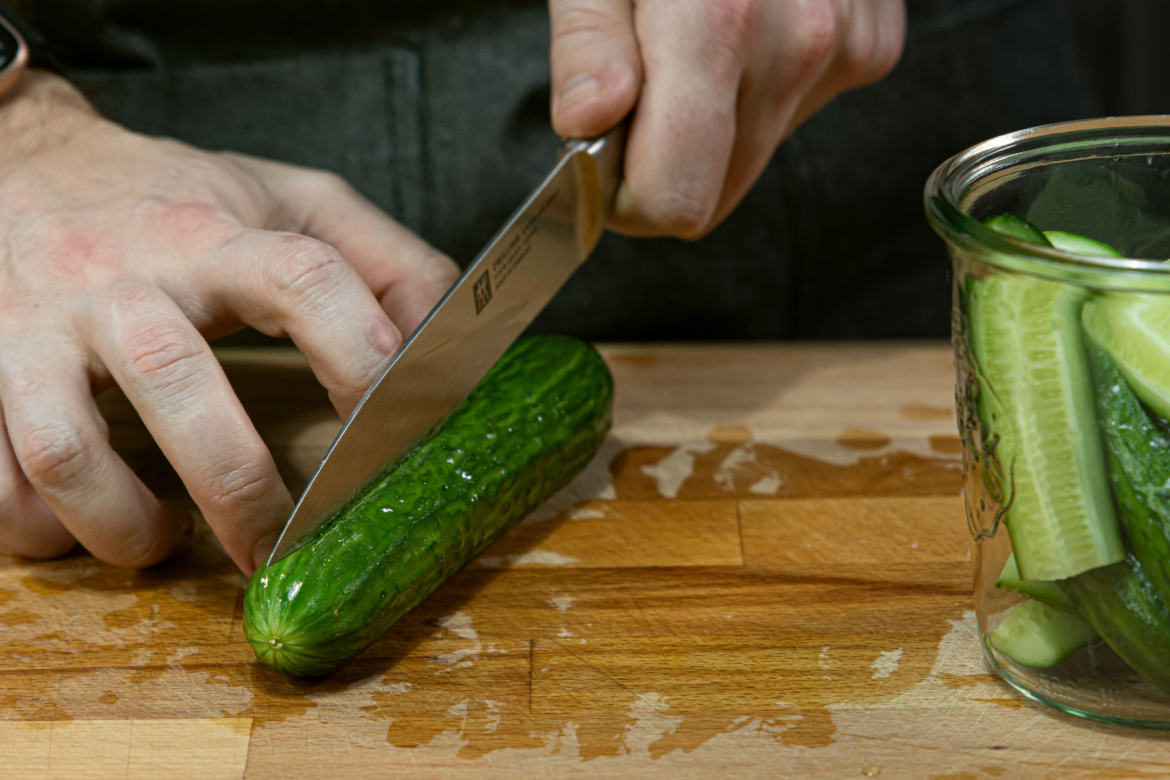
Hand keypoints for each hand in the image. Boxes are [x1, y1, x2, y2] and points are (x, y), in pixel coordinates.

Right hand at [0, 72, 458, 572]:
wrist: (20, 162)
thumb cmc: (174, 198)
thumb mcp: (291, 199)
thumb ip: (385, 259)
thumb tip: (449, 341)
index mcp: (215, 235)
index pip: (302, 277)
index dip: (358, 351)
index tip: (391, 422)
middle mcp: (123, 279)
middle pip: (178, 381)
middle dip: (239, 484)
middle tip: (278, 542)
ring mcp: (38, 328)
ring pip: (67, 447)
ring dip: (124, 524)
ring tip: (164, 540)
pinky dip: (38, 530)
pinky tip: (84, 527)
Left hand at [549, 0, 905, 237]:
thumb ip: (589, 44)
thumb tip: (588, 125)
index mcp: (717, 29)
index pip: (678, 202)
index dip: (630, 202)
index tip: (606, 170)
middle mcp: (797, 47)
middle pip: (717, 192)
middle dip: (668, 162)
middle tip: (641, 96)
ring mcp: (843, 50)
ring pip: (756, 154)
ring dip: (714, 124)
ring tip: (699, 40)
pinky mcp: (871, 48)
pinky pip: (798, 112)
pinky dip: (760, 88)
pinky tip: (748, 28)